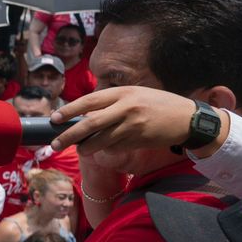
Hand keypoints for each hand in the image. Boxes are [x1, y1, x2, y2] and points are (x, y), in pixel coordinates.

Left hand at [50, 85, 217, 156]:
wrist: (188, 118)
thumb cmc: (158, 105)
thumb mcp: (135, 96)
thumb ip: (112, 103)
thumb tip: (83, 116)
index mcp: (122, 92)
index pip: (89, 101)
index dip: (69, 110)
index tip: (54, 119)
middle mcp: (126, 107)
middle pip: (90, 123)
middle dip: (69, 135)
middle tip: (56, 143)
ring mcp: (133, 125)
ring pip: (101, 140)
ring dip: (86, 147)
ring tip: (81, 149)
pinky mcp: (139, 139)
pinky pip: (115, 147)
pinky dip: (108, 149)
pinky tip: (110, 148)